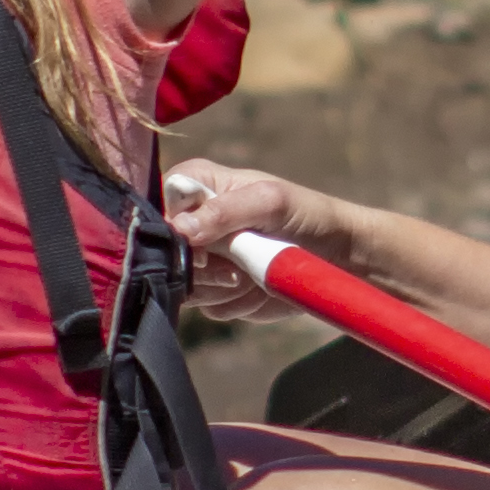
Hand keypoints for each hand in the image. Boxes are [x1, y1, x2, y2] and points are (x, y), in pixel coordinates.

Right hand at [162, 162, 343, 324]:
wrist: (336, 257)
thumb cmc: (305, 214)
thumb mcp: (269, 202)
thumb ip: (223, 212)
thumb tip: (179, 230)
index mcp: (194, 184)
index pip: (154, 208)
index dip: (170, 233)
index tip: (203, 247)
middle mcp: (189, 221)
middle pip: (162, 254)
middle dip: (200, 266)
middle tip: (235, 265)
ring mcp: (201, 259)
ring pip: (183, 285)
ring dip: (220, 287)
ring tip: (250, 272)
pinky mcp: (215, 290)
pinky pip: (206, 306)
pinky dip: (233, 302)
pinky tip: (254, 287)